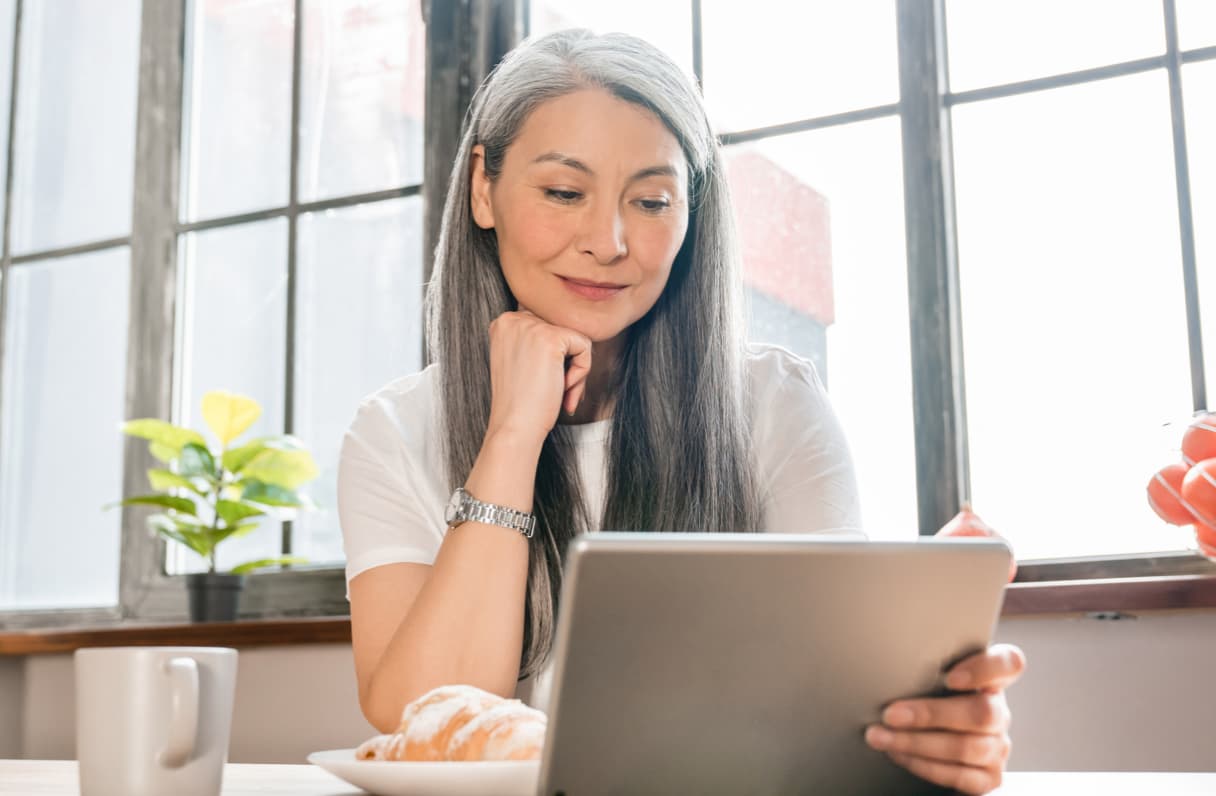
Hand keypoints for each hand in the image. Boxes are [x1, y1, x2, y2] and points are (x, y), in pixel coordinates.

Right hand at [485, 310, 591, 442]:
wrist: (515, 426)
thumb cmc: (520, 402)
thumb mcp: (520, 361)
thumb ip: (536, 342)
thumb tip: (568, 333)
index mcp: (504, 323)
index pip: (546, 326)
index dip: (553, 357)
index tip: (544, 382)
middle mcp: (514, 319)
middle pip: (561, 331)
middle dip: (566, 363)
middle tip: (558, 392)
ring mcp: (531, 327)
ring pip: (574, 339)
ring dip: (575, 370)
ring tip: (561, 393)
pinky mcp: (551, 339)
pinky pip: (585, 346)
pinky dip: (582, 372)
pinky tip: (563, 390)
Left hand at [864, 643, 1025, 794]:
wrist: (928, 745)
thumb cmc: (926, 700)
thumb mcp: (928, 680)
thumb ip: (925, 669)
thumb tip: (885, 660)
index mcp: (990, 680)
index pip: (1009, 663)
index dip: (985, 669)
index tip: (950, 677)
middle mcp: (999, 713)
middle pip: (982, 712)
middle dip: (930, 714)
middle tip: (890, 714)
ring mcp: (997, 747)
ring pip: (967, 747)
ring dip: (916, 742)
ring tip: (882, 737)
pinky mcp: (988, 778)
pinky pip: (960, 776)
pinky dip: (924, 765)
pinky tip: (899, 755)